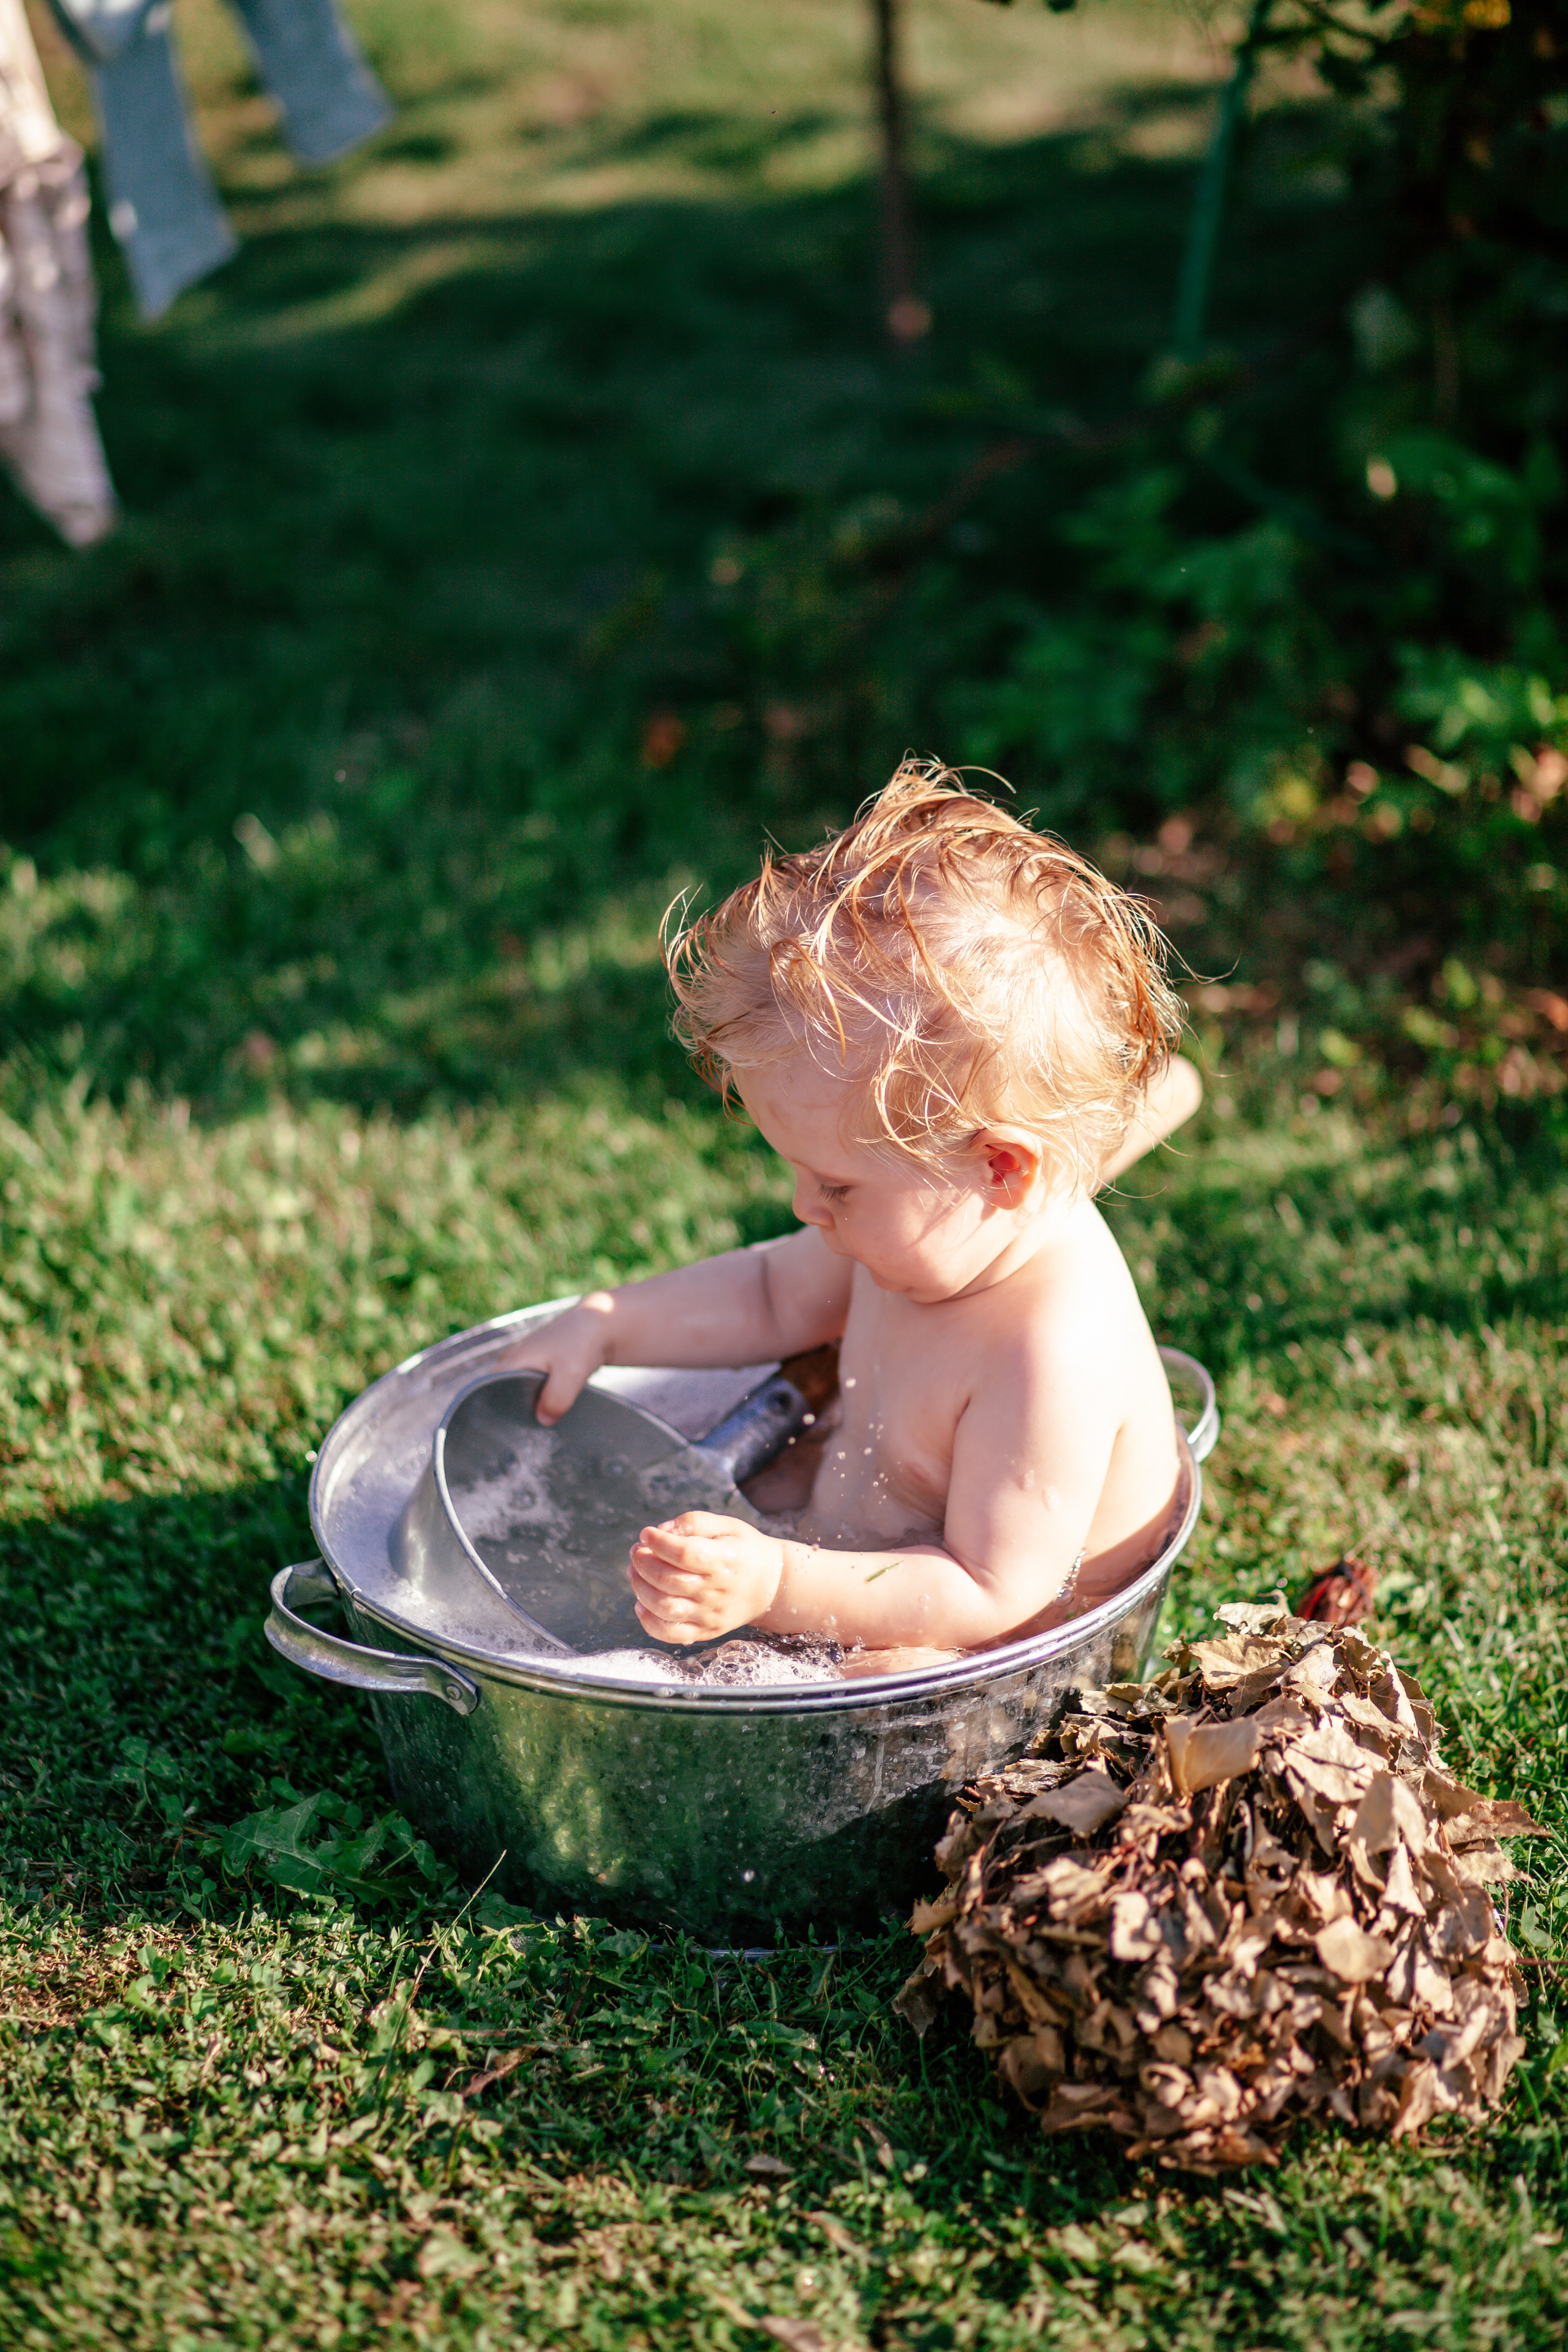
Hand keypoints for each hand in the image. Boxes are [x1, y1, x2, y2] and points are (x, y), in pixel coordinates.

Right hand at [492, 1292, 613, 1422]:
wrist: (602, 1323)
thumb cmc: (582, 1343)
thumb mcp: (571, 1374)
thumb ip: (556, 1399)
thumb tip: (543, 1420)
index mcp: (514, 1359)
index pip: (489, 1389)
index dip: (496, 1409)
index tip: (509, 1428)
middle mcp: (515, 1358)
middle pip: (504, 1391)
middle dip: (515, 1409)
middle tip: (530, 1430)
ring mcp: (528, 1360)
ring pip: (521, 1389)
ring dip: (532, 1404)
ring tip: (543, 1421)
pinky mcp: (542, 1364)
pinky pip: (534, 1386)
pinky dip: (542, 1397)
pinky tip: (553, 1409)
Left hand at [628, 1513, 786, 1645]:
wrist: (770, 1585)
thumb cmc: (743, 1550)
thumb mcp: (727, 1526)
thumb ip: (694, 1522)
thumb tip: (661, 1530)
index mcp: (725, 1560)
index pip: (685, 1553)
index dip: (659, 1542)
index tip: (646, 1534)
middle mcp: (717, 1590)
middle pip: (669, 1580)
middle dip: (643, 1563)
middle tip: (636, 1551)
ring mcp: (710, 1614)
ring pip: (665, 1608)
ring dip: (641, 1589)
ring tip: (635, 1572)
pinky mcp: (705, 1631)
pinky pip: (671, 1633)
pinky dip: (649, 1622)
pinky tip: (641, 1604)